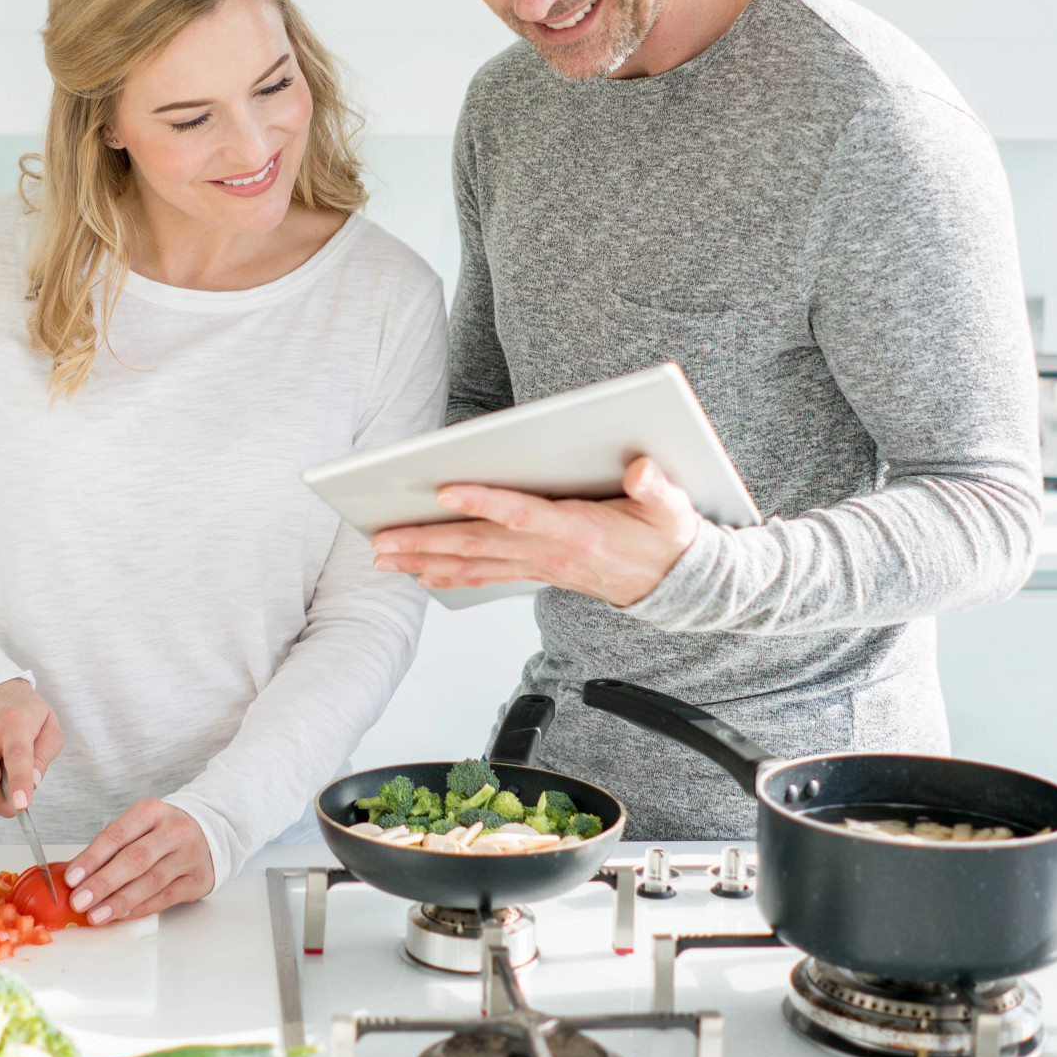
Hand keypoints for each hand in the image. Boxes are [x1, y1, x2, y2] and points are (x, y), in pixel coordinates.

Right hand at [0, 678, 62, 816]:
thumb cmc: (25, 712)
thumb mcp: (49, 727)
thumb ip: (44, 756)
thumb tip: (33, 783)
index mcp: (15, 721)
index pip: (16, 755)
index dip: (19, 782)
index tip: (21, 804)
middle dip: (0, 804)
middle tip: (16, 804)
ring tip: (6, 771)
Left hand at [64, 800, 213, 925]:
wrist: (206, 834)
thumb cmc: (160, 832)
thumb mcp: (138, 826)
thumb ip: (110, 848)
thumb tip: (75, 878)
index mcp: (152, 811)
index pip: (117, 834)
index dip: (92, 858)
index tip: (71, 878)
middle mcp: (173, 831)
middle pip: (135, 859)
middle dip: (103, 883)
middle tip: (79, 901)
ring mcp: (188, 856)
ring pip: (150, 882)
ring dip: (119, 901)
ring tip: (95, 915)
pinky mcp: (197, 880)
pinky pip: (164, 898)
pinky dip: (139, 909)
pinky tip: (120, 915)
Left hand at [371, 455, 700, 607]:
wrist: (675, 586)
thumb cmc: (667, 538)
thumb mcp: (674, 510)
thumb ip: (658, 489)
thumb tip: (641, 470)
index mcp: (579, 531)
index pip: (523, 514)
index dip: (484, 502)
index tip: (445, 491)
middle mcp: (551, 554)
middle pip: (479, 545)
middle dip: (426, 541)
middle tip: (381, 541)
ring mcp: (539, 567)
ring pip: (473, 564)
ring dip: (425, 560)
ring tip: (383, 556)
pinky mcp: (536, 572)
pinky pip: (485, 576)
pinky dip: (449, 575)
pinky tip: (419, 573)